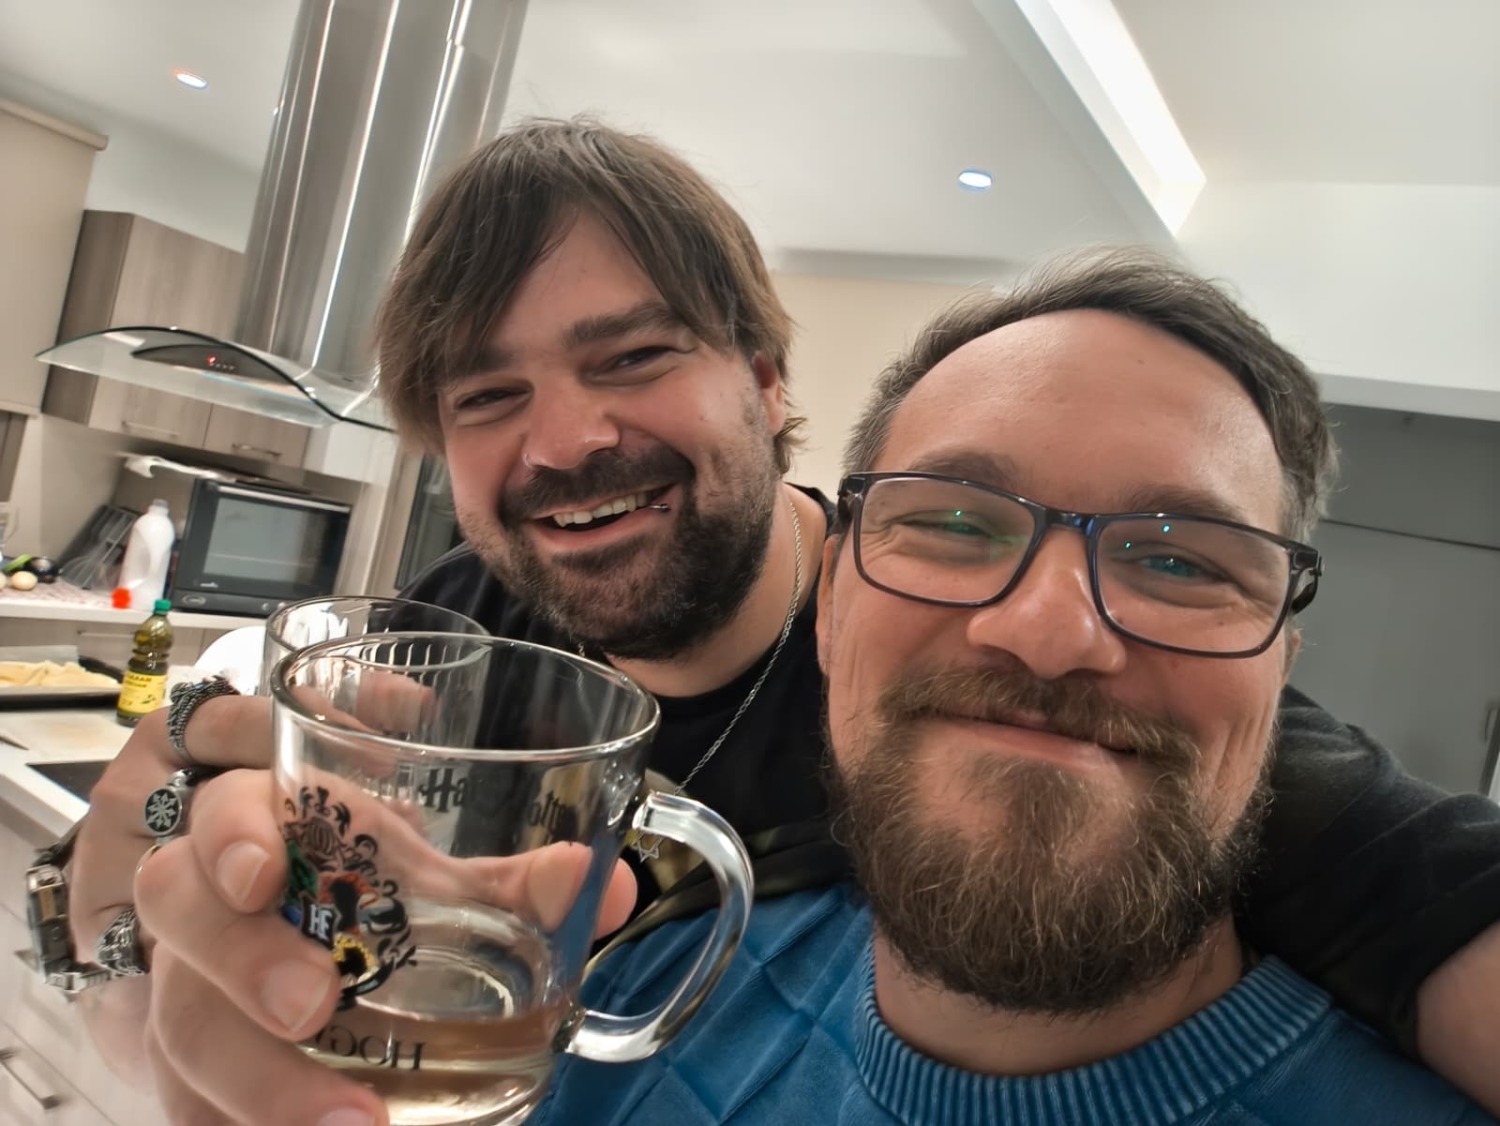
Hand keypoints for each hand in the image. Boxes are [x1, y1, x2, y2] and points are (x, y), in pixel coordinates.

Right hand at [72, 694, 637, 1124]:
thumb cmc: (368, 891)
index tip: (264, 875)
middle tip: (316, 1004)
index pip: (219, 807)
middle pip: (178, 913)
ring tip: (353, 1119)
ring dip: (256, 1082)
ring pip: (178, 1023)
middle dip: (241, 959)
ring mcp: (186, 985)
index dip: (229, 836)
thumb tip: (603, 886)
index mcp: (268, 824)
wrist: (312, 933)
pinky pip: (186, 1107)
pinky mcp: (188, 1067)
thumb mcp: (436, 882)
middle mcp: (208, 901)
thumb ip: (514, 884)